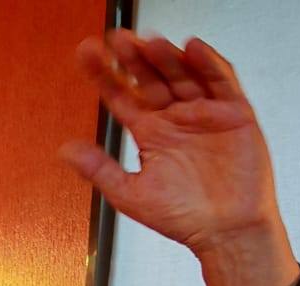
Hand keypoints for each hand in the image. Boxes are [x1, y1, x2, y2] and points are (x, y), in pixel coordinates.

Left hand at [60, 32, 297, 285]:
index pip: (123, 96)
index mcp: (151, 133)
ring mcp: (204, 113)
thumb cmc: (183, 217)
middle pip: (152, 78)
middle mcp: (176, 118)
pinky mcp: (234, 114)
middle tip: (116, 39)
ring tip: (147, 42)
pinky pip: (221, 82)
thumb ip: (98, 170)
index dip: (106, 75)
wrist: (224, 232)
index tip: (86, 56)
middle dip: (134, 59)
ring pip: (183, 75)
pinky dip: (209, 64)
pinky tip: (192, 49)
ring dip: (166, 57)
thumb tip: (65, 150)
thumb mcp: (130, 194)